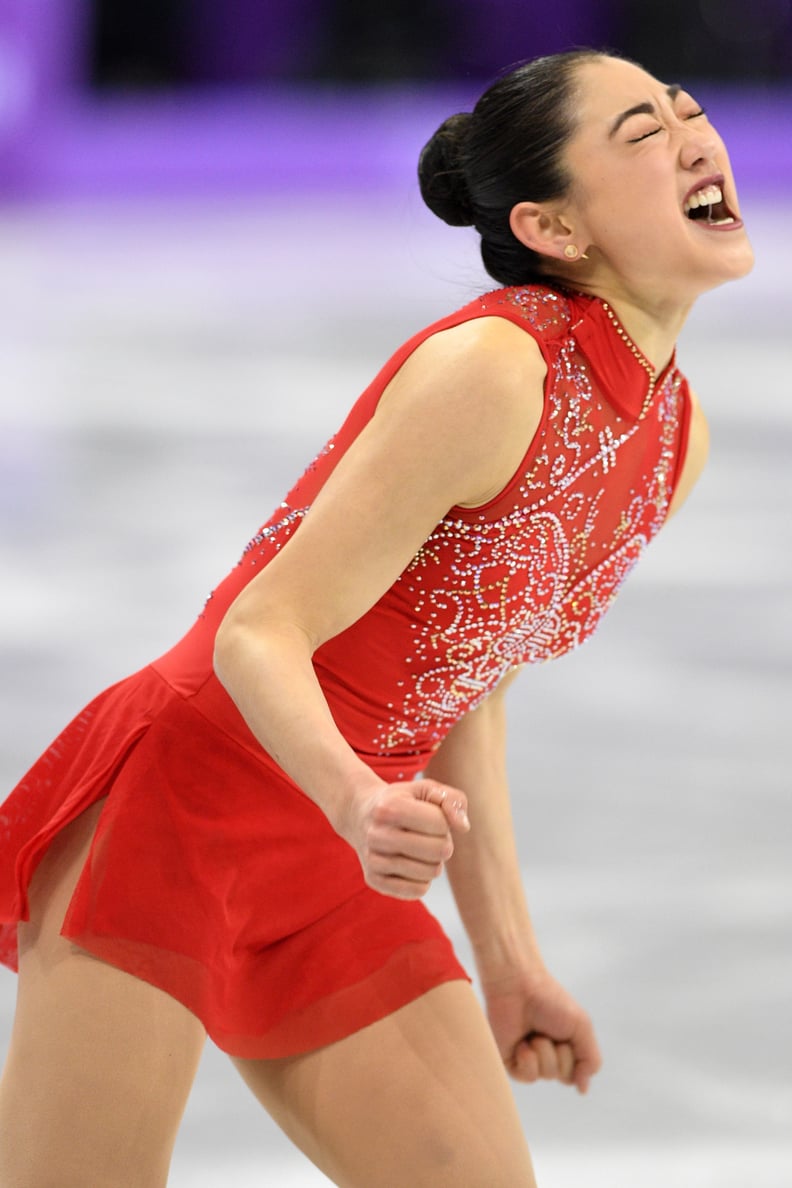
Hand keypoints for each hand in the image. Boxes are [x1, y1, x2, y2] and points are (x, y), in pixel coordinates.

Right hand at [342, 778, 469, 900]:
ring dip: (434, 861)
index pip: (440, 824)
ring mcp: (373, 859)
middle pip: (438, 850)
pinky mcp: (374, 880)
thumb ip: (453, 800)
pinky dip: (423, 879)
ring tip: (420, 849)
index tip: (431, 817)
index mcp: (390, 807)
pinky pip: (417, 890)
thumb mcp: (427, 789)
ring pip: (430, 873)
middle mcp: (377, 834)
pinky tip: (412, 864)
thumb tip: (463, 827)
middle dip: (443, 843)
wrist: (360, 814)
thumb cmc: (402, 801)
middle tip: (431, 837)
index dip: (444, 822)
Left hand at [481, 964, 601, 1093]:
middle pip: (564, 1076)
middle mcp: (546, 1056)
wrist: (519, 986)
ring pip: (547, 1075)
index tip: (569, 1032)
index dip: (577, 1057)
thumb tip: (583, 1090)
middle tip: (550, 1030)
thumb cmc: (550, 1000)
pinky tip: (522, 1042)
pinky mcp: (510, 1061)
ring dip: (544, 1051)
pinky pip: (528, 1077)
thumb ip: (590, 1060)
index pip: (577, 1073)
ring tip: (534, 1032)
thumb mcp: (581, 1027)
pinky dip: (528, 1059)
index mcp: (564, 1048)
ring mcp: (528, 1060)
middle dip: (562, 1052)